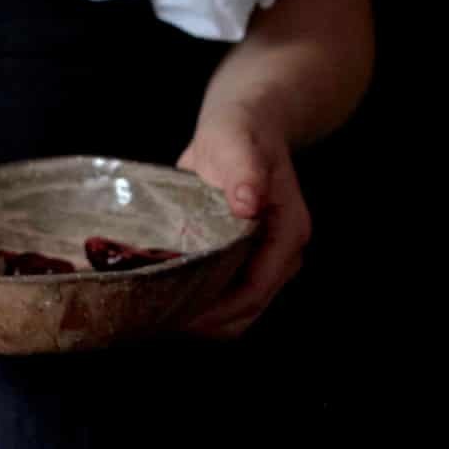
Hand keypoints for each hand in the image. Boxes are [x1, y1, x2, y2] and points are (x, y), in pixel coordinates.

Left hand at [177, 105, 310, 339]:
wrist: (243, 126)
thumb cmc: (239, 131)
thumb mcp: (235, 139)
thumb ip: (242, 169)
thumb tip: (248, 203)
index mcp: (288, 230)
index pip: (257, 287)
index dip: (220, 309)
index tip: (181, 315)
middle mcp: (283, 252)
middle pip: (249, 308)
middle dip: (209, 322)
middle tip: (161, 321)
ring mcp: (267, 260)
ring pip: (241, 310)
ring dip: (206, 319)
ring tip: (163, 318)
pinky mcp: (248, 261)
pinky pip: (231, 296)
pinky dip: (206, 306)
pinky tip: (173, 303)